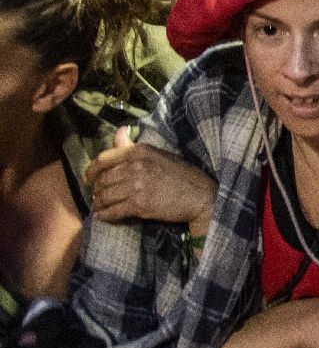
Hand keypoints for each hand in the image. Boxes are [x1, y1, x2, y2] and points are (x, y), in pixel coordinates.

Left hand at [86, 127, 216, 232]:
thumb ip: (134, 146)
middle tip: (96, 196)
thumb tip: (119, 131)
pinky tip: (103, 216)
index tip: (89, 179)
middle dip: (95, 190)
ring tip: (98, 207)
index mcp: (140, 151)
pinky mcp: (140, 205)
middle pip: (102, 179)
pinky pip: (113, 211)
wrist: (200, 196)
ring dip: (98, 204)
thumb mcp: (158, 154)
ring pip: (105, 196)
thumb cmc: (181, 174)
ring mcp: (137, 186)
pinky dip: (104, 215)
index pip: (103, 159)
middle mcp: (136, 166)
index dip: (91, 171)